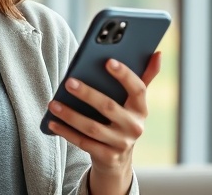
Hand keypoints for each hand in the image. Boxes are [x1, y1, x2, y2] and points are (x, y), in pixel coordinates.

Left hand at [46, 51, 162, 193]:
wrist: (118, 159)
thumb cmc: (122, 119)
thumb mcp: (134, 102)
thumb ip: (145, 77)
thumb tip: (158, 53)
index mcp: (141, 109)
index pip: (138, 89)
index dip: (125, 75)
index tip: (108, 61)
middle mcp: (134, 127)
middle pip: (109, 107)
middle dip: (87, 94)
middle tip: (69, 82)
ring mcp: (121, 144)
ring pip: (92, 127)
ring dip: (70, 115)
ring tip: (53, 103)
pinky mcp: (106, 157)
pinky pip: (83, 143)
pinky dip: (66, 132)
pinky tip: (52, 122)